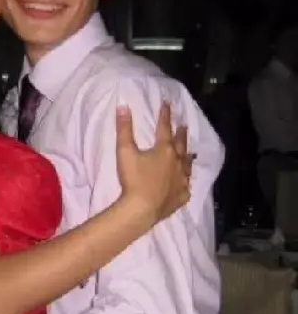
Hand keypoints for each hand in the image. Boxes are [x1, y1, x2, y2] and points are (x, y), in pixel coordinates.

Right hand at [116, 101, 192, 224]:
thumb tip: (123, 107)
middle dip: (181, 134)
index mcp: (165, 150)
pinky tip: (184, 183)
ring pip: (187, 165)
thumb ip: (124, 129)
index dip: (165, 115)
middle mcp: (178, 163)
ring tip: (189, 152)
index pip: (165, 128)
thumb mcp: (125, 152)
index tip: (167, 104)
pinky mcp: (181, 197)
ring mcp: (181, 181)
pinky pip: (185, 187)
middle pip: (181, 145)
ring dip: (187, 157)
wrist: (142, 209)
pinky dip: (185, 182)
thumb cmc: (133, 180)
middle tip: (184, 125)